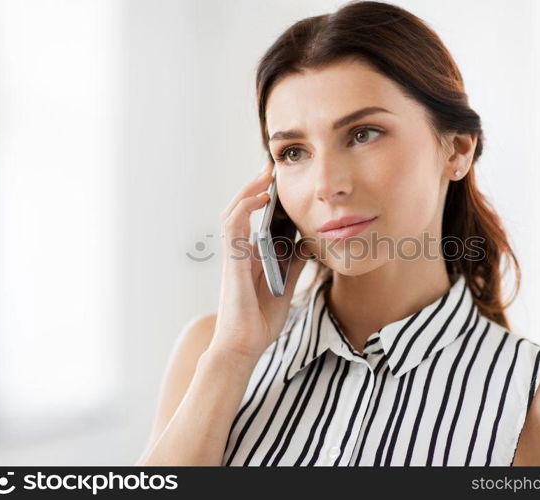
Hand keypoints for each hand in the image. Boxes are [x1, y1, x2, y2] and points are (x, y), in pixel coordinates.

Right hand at [210, 161, 311, 359]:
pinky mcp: (232, 261)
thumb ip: (293, 263)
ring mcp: (234, 255)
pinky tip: (261, 196)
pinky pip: (233, 225)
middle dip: (256, 185)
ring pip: (234, 211)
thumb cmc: (262, 320)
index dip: (264, 197)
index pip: (255, 218)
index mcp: (251, 256)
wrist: (245, 345)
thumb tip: (308, 242)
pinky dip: (245, 207)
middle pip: (242, 208)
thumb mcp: (286, 285)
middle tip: (272, 166)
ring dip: (249, 189)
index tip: (280, 181)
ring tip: (266, 173)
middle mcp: (240, 251)